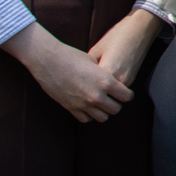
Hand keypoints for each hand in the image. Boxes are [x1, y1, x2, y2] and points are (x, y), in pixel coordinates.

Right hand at [16, 36, 132, 123]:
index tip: (124, 92)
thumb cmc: (71, 56)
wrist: (48, 60)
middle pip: (116, 109)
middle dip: (116, 103)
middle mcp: (96, 95)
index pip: (126, 96)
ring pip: (102, 118)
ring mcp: (83, 104)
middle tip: (112, 98)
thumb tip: (112, 79)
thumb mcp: (93, 61)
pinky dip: (89, 115)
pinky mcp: (71, 108)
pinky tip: (87, 106)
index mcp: (105, 81)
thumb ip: (104, 74)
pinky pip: (86, 119)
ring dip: (103, 111)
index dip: (127, 94)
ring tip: (100, 103)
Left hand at [88, 9, 162, 88]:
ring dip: (103, 91)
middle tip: (83, 88)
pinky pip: (118, 88)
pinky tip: (105, 79)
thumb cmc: (116, 36)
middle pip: (102, 94)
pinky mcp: (132, 79)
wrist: (139, 29)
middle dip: (93, 93)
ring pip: (111, 94)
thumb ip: (89, 67)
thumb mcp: (96, 50)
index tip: (75, 86)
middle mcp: (119, 80)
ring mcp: (127, 81)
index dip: (82, 88)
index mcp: (107, 72)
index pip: (91, 88)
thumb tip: (83, 79)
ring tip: (93, 83)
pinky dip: (111, 87)